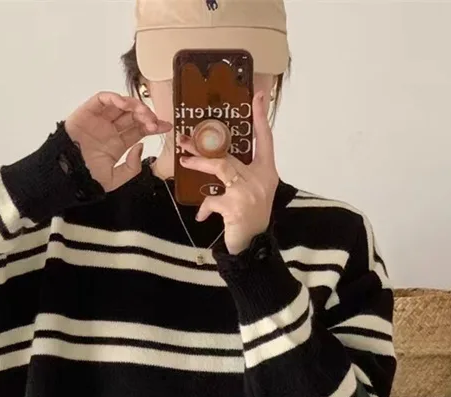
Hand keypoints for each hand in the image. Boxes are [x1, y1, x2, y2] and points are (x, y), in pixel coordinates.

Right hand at [65, 92, 171, 191]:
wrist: (67, 175)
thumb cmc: (87, 178)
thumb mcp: (116, 179)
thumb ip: (132, 167)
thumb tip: (141, 147)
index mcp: (118, 143)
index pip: (139, 130)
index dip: (154, 126)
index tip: (167, 126)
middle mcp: (110, 129)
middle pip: (133, 116)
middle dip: (147, 116)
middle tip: (154, 122)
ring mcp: (99, 119)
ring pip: (121, 105)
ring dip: (134, 106)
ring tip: (143, 114)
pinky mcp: (87, 112)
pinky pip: (102, 99)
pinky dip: (114, 98)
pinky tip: (124, 105)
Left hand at [178, 92, 277, 254]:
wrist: (255, 246)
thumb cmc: (250, 217)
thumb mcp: (251, 192)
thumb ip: (240, 175)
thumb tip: (215, 159)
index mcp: (267, 171)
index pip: (266, 139)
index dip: (261, 117)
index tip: (257, 96)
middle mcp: (260, 178)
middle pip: (230, 153)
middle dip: (204, 146)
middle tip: (185, 139)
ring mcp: (248, 191)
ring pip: (220, 168)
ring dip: (199, 164)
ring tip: (184, 161)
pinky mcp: (236, 206)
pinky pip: (213, 200)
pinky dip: (205, 208)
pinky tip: (202, 216)